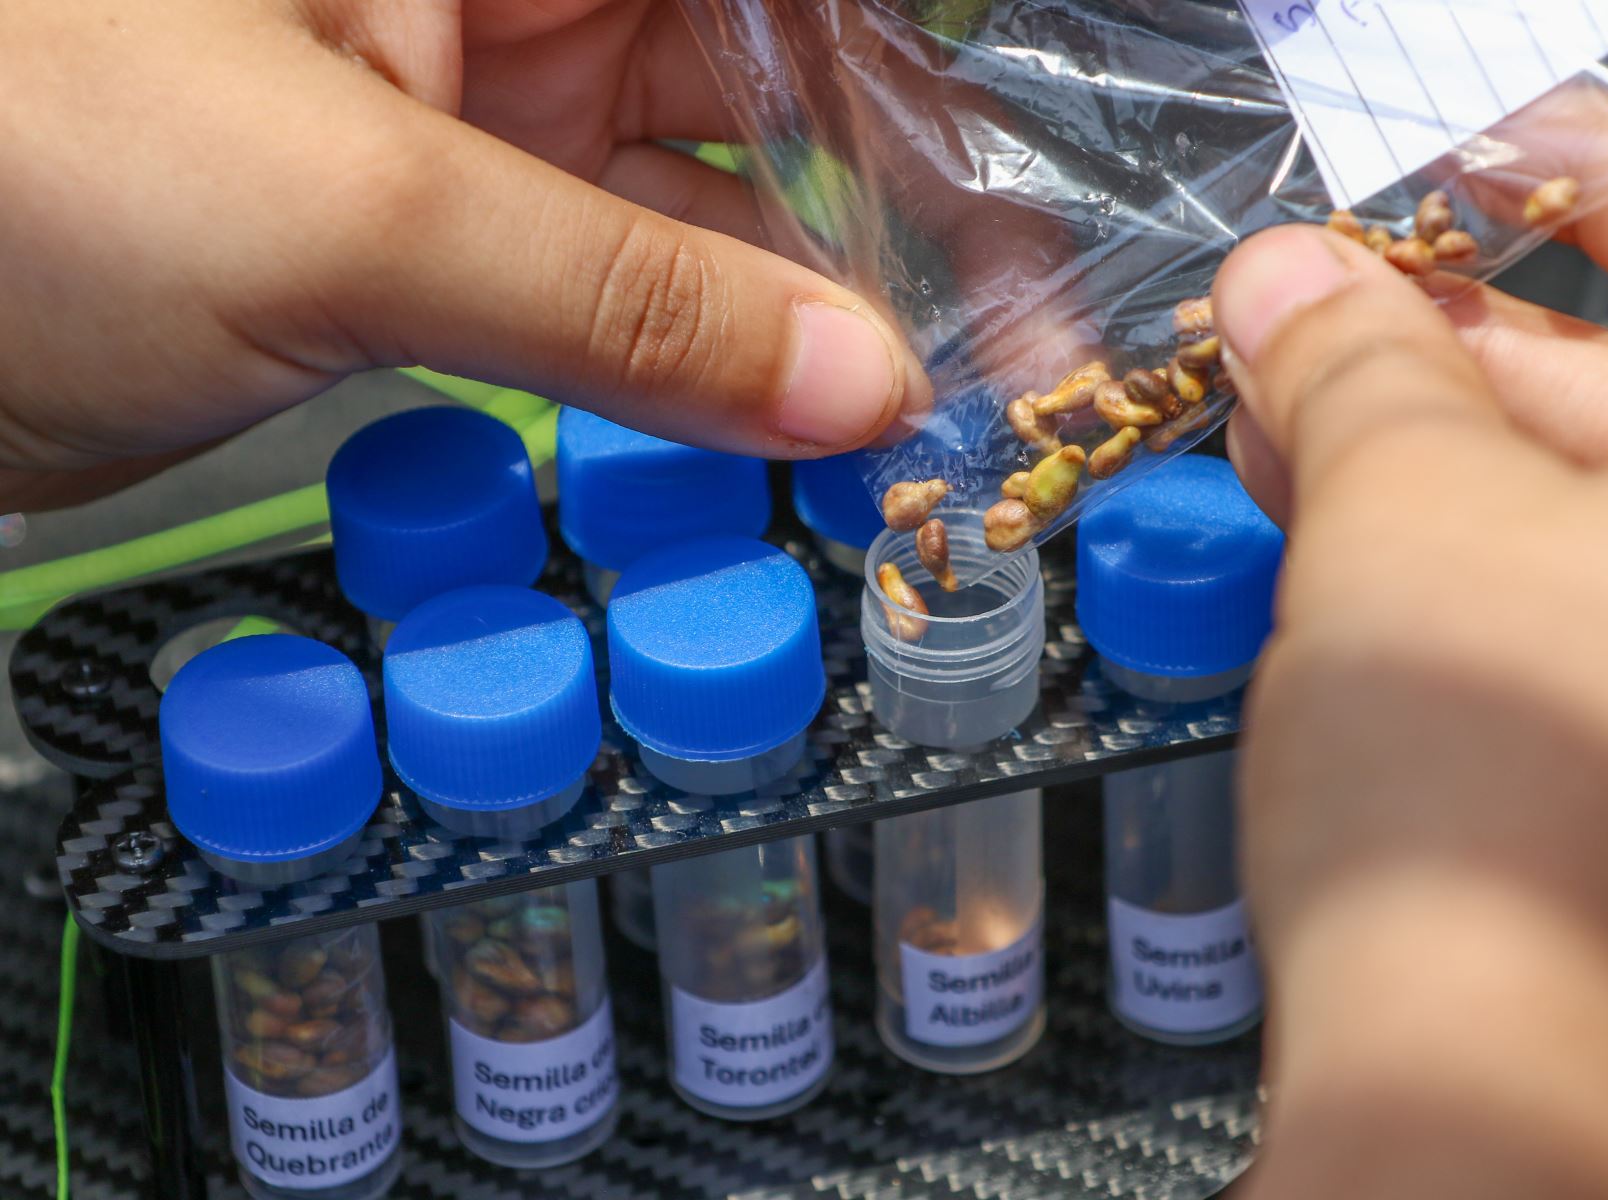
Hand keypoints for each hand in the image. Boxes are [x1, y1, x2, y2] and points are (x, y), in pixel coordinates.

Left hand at [0, 0, 931, 510]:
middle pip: (771, 64)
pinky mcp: (438, 231)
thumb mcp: (346, 214)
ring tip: (916, 411)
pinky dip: (700, 365)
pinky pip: (619, 291)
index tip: (1027, 164)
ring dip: (807, 304)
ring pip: (703, 192)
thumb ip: (625, 307)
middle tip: (1011, 333)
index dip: (912, 52)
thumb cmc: (1, 165)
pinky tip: (785, 430)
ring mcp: (472, 107)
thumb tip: (855, 382)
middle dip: (894, 197)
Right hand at [1218, 150, 1607, 1197]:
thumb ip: (1358, 370)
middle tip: (1343, 319)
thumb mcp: (1408, 519)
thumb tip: (1289, 283)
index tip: (1488, 167)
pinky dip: (1490, 580)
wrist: (1500, 1107)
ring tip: (1302, 428)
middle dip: (1491, 348)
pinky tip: (1352, 555)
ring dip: (1461, 464)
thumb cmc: (1506, 801)